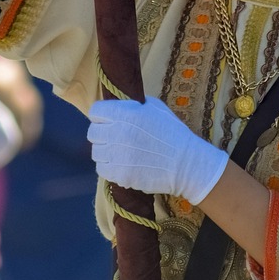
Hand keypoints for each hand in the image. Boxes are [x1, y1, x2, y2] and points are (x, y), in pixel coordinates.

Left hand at [88, 96, 228, 203]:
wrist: (186, 164)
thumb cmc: (172, 133)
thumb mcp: (155, 108)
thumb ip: (133, 104)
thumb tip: (118, 104)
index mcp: (125, 114)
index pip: (96, 111)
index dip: (101, 115)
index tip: (108, 120)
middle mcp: (117, 133)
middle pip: (92, 132)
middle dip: (102, 133)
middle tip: (114, 138)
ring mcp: (117, 155)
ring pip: (96, 152)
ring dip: (105, 151)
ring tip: (119, 153)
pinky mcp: (119, 175)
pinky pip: (101, 169)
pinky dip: (108, 167)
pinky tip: (121, 165)